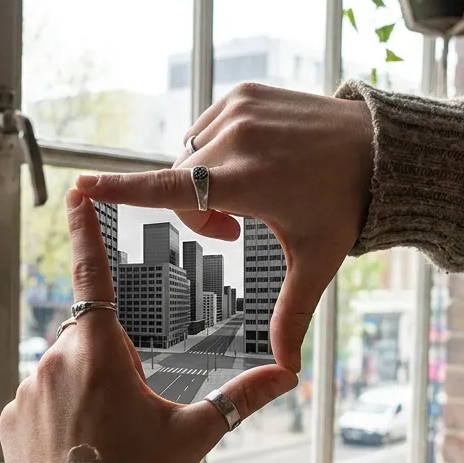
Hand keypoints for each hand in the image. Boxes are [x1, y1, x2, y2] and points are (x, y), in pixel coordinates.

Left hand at [0, 189, 298, 462]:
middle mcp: (55, 359)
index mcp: (99, 351)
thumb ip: (238, 399)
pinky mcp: (10, 418)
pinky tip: (78, 453)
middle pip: (89, 339)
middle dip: (110, 361)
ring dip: (84, 391)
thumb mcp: (194, 435)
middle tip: (131, 414)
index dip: (86, 230)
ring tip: (106, 443)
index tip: (77, 192)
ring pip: (63, 372)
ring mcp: (26, 389)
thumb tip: (288, 376)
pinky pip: (39, 402)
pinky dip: (59, 417)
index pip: (92, 273)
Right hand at [75, 83, 374, 372]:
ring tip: (250, 194)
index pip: (171, 190)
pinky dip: (218, 149)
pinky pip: (208, 127)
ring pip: (192, 155)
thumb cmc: (346, 205)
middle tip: (238, 230)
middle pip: (181, 183)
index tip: (84, 185)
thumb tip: (287, 371)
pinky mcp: (244, 92)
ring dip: (206, 180)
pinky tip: (255, 162)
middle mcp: (237, 139)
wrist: (379, 146)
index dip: (123, 191)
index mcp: (247, 182)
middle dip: (197, 212)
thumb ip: (291, 314)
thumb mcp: (316, 261)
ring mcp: (240, 110)